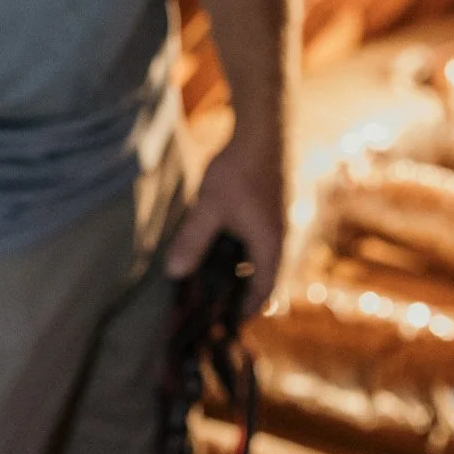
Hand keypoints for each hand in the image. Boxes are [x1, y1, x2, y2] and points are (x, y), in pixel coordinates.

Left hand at [168, 114, 291, 303]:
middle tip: (212, 301)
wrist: (261, 130)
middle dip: (238, 290)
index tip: (227, 322)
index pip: (264, 290)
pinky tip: (214, 241)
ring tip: (208, 274)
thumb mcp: (209, 209)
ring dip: (236, 268)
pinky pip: (253, 238)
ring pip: (256, 255)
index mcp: (269, 244)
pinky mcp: (267, 205)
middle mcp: (277, 236)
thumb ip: (193, 242)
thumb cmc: (238, 171)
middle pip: (261, 275)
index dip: (247, 309)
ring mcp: (274, 220)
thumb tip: (175, 273)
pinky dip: (236, 248)